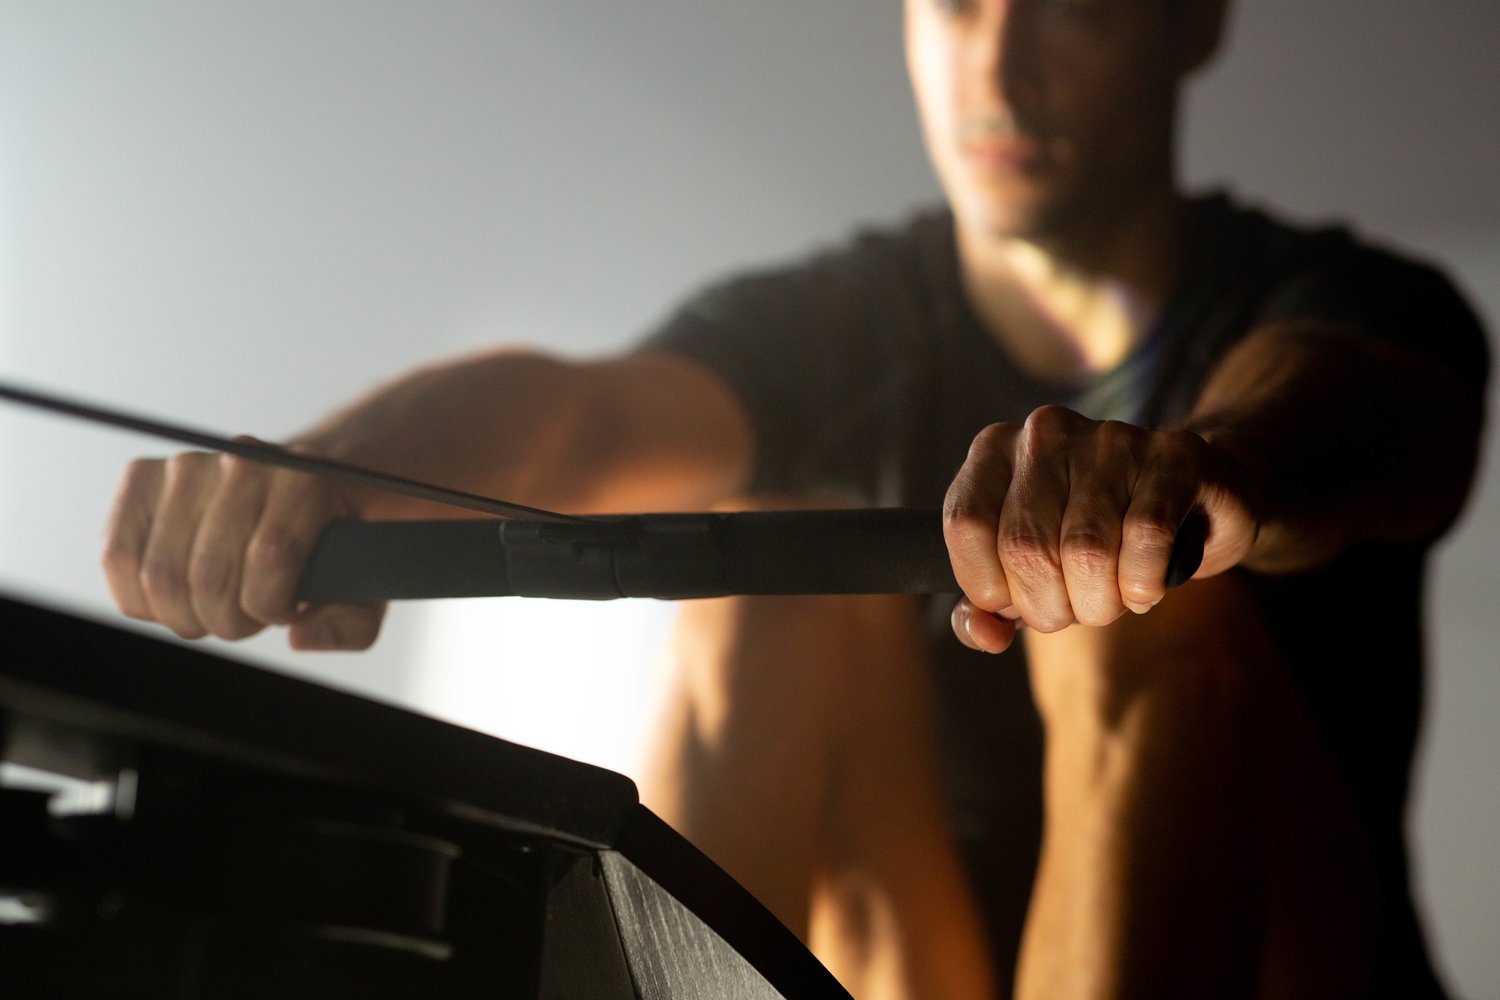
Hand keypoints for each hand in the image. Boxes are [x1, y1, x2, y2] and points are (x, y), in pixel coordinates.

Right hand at [102, 442, 384, 649]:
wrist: (309, 479)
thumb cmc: (331, 533)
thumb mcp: (367, 578)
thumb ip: (352, 620)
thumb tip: (300, 637)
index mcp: (304, 477)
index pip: (269, 556)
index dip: (272, 606)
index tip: (286, 610)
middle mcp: (241, 461)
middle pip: (207, 576)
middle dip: (228, 621)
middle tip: (248, 616)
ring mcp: (186, 465)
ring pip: (159, 576)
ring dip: (186, 614)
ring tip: (217, 603)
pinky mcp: (142, 478)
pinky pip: (116, 557)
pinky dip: (141, 598)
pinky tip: (176, 597)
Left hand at [943, 405, 1257, 652]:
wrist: (1192, 499)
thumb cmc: (1095, 539)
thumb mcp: (1027, 571)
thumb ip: (986, 608)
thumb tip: (983, 634)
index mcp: (995, 450)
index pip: (967, 525)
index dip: (990, 585)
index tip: (1018, 601)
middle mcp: (1046, 434)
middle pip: (1026, 547)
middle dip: (1050, 606)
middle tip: (1075, 608)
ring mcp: (1110, 439)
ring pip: (1086, 550)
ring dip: (1100, 602)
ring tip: (1112, 598)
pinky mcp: (1173, 457)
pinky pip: (1145, 537)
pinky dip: (1142, 582)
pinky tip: (1145, 586)